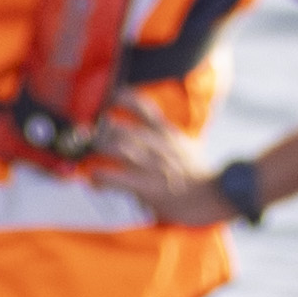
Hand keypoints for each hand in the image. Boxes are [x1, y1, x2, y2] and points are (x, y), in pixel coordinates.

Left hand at [64, 111, 248, 215]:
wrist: (215, 197)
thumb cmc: (193, 174)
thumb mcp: (181, 145)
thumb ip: (159, 136)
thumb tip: (135, 133)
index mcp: (166, 132)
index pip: (142, 107)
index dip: (120, 99)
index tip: (105, 99)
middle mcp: (158, 144)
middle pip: (119, 128)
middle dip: (96, 131)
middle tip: (83, 138)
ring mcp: (153, 164)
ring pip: (116, 147)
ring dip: (95, 151)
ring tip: (84, 158)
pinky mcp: (148, 186)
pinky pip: (114, 177)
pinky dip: (99, 178)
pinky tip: (94, 181)